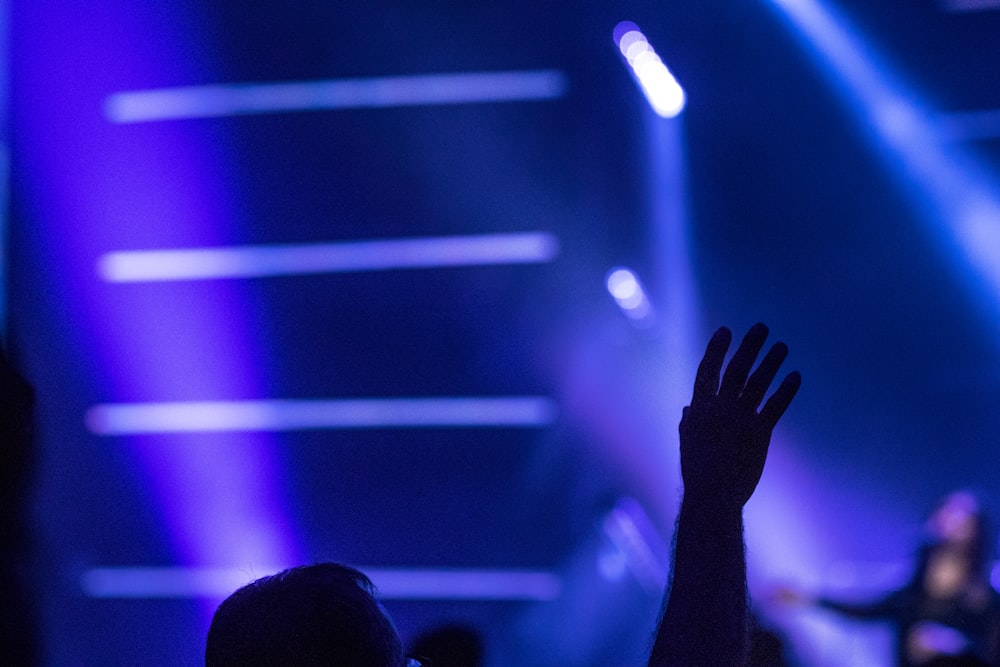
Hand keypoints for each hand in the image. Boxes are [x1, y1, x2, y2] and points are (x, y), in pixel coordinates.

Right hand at [680, 323, 800, 506]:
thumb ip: (688, 422)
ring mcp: (740, 419)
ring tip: (782, 345)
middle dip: (749, 346)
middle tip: (761, 327)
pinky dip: (786, 389)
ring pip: (757, 383)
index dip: (716, 350)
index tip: (726, 330)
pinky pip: (775, 406)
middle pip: (736, 370)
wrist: (713, 496)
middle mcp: (719, 409)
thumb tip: (687, 408)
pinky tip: (795, 375)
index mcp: (699, 409)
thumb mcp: (687, 443)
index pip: (707, 371)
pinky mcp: (759, 433)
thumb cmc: (697, 472)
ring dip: (771, 362)